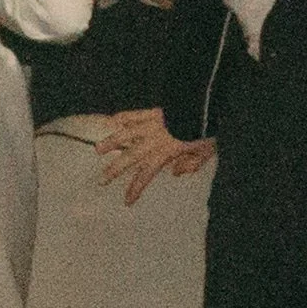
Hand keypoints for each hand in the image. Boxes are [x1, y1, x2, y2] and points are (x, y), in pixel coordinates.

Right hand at [97, 106, 215, 204]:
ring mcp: (151, 125)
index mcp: (166, 153)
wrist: (206, 106)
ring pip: (126, 135)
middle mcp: (154, 140)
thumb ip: (190, 164)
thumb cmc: (208, 130)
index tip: (127, 201)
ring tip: (98, 150)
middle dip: (115, 170)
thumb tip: (174, 173)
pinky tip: (112, 121)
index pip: (146, 174)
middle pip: (130, 157)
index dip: (135, 188)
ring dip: (111, 143)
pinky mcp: (153, 112)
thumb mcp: (205, 152)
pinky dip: (123, 117)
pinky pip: (135, 115)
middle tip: (102, 180)